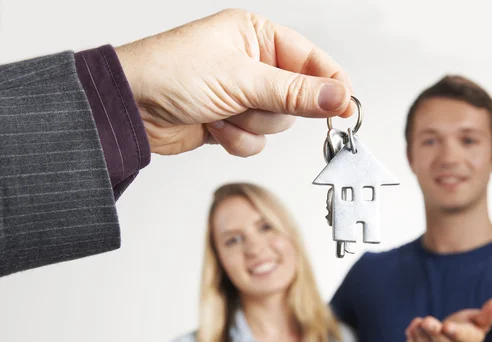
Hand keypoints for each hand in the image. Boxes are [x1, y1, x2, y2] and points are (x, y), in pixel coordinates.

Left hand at [115, 8, 353, 156]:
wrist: (129, 109)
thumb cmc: (171, 73)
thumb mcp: (241, 78)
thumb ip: (295, 92)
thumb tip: (339, 96)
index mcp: (257, 36)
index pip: (311, 60)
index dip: (331, 84)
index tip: (346, 108)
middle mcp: (253, 64)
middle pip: (296, 98)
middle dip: (271, 107)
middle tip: (251, 103)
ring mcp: (242, 95)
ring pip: (276, 123)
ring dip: (249, 124)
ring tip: (220, 111)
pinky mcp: (231, 121)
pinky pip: (256, 140)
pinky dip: (236, 139)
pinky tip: (212, 126)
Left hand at [405, 298, 491, 341]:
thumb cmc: (467, 333)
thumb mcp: (479, 324)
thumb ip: (488, 315)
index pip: (463, 338)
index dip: (455, 333)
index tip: (448, 327)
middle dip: (434, 332)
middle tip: (428, 322)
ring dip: (421, 333)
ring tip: (419, 322)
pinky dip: (412, 339)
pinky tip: (412, 327)